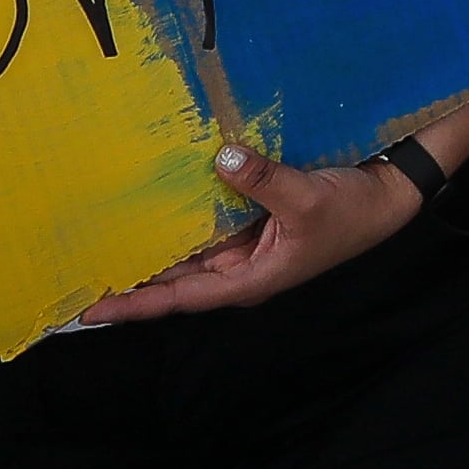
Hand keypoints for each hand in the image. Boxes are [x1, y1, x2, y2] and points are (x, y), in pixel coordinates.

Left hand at [81, 139, 423, 323]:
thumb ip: (262, 180)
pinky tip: (157, 192)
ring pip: (189, 244)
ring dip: (155, 238)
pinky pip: (209, 215)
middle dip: (132, 272)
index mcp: (246, 280)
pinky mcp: (253, 216)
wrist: (387, 195)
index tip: (89, 309)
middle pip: (174, 275)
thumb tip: (220, 159)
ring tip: (105, 231)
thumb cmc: (350, 213)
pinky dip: (184, 207)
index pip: (177, 298)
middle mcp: (238, 266)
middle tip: (80, 266)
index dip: (133, 304)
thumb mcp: (305, 198)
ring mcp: (245, 242)